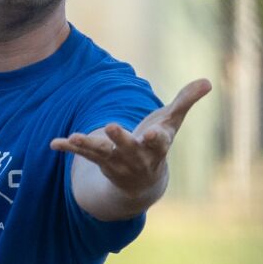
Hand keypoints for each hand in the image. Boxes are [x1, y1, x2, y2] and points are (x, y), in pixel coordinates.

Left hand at [50, 78, 211, 196]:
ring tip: (76, 136)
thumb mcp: (172, 123)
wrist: (142, 182)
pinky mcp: (100, 161)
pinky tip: (54, 143)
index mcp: (156, 148)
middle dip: (120, 139)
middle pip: (128, 148)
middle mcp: (136, 157)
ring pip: (102, 153)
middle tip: (111, 127)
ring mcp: (116, 161)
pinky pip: (82, 155)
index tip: (151, 134)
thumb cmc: (157, 145)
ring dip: (88, 144)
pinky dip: (69, 148)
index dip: (155, 138)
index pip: (159, 143)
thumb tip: (208, 81)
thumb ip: (186, 101)